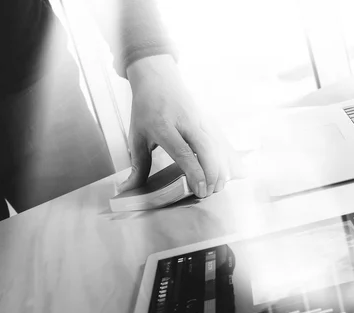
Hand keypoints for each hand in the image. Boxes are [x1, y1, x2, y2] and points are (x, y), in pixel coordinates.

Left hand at [118, 54, 243, 197]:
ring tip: (217, 186)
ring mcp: (199, 119)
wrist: (157, 78)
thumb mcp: (137, 137)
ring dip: (221, 167)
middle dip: (212, 173)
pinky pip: (220, 140)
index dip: (194, 172)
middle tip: (210, 192)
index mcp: (163, 126)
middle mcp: (185, 121)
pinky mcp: (207, 119)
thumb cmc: (145, 109)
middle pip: (206, 149)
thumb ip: (137, 166)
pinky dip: (225, 158)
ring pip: (217, 145)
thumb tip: (127, 189)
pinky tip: (226, 172)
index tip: (199, 189)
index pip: (183, 152)